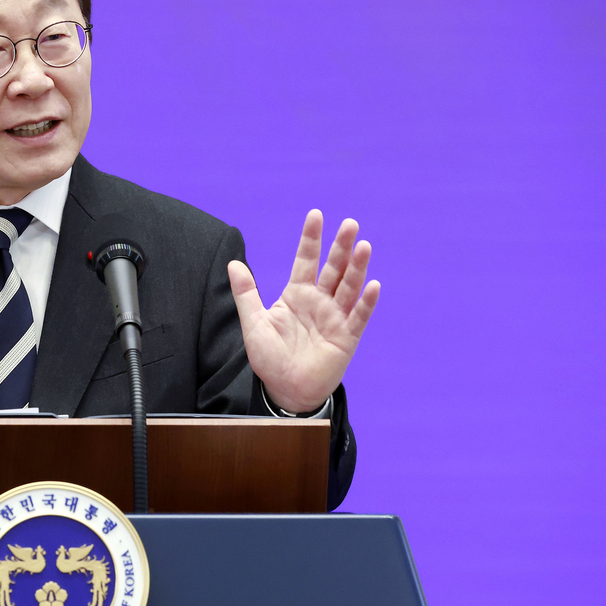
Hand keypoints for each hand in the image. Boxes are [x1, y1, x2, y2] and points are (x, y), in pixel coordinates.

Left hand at [227, 210, 379, 412]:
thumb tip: (233, 263)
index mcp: (297, 294)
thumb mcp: (254, 323)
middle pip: (332, 269)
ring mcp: (335, 318)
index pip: (306, 260)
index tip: (316, 215)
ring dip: (356, 268)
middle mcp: (319, 302)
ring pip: (348, 288)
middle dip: (340, 247)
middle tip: (350, 223)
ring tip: (363, 246)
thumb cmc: (270, 358)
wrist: (284, 390)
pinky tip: (372, 285)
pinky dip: (365, 302)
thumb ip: (245, 294)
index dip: (311, 239)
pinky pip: (358, 317)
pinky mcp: (346, 338)